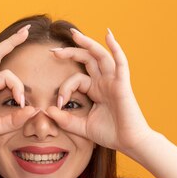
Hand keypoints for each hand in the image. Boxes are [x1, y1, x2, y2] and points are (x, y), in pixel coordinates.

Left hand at [46, 28, 156, 155]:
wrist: (129, 143)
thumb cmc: (110, 134)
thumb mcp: (82, 127)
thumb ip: (65, 120)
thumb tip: (47, 110)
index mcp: (95, 90)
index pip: (76, 79)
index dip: (64, 88)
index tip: (58, 103)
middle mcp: (104, 82)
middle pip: (86, 59)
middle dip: (70, 52)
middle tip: (53, 52)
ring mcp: (113, 81)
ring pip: (100, 56)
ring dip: (88, 43)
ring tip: (74, 34)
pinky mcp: (122, 84)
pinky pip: (120, 62)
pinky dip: (115, 48)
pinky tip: (108, 35)